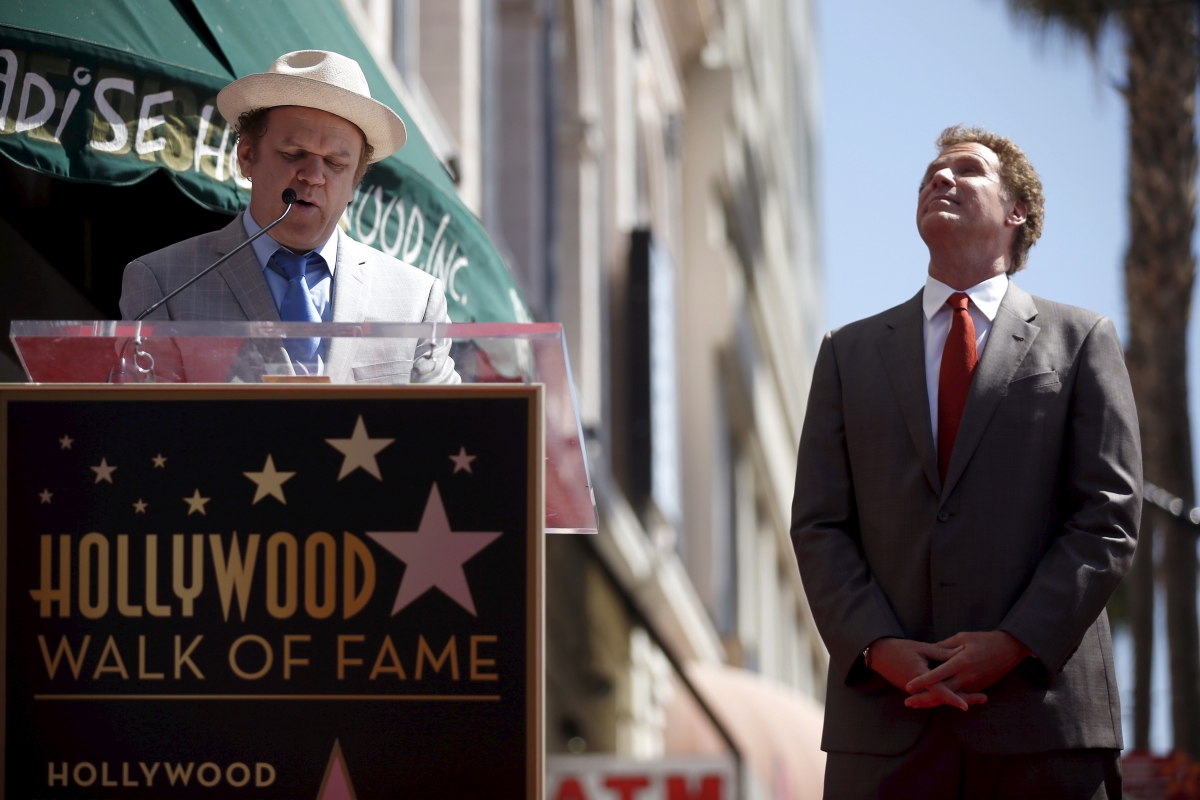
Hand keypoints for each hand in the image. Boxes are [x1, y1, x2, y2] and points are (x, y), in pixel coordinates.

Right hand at [867, 637, 986, 710]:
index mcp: (920, 676)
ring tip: (977, 697)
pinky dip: (948, 695)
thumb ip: (942, 653)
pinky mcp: (916, 691)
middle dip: (964, 698)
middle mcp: (919, 688)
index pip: (940, 691)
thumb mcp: (921, 648)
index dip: (954, 698)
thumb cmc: (899, 648)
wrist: (879, 654)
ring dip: (958, 697)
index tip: (967, 706)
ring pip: (940, 698)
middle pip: (944, 698)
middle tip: (984, 698)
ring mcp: (917, 691)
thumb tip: (962, 652)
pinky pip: (934, 695)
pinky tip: (961, 693)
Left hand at [903, 631, 1032, 708]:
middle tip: (907, 702)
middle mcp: (967, 677)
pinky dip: (947, 700)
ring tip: (916, 704)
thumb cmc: (985, 640)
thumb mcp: (962, 637)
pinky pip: (960, 696)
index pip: (938, 675)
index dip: (922, 681)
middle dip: (925, 699)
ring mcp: (973, 684)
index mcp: (961, 662)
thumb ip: (944, 646)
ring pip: (950, 698)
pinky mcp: (978, 688)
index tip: (908, 686)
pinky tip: (934, 701)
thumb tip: (929, 651)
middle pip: (942, 693)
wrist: (1010, 649)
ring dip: (934, 702)